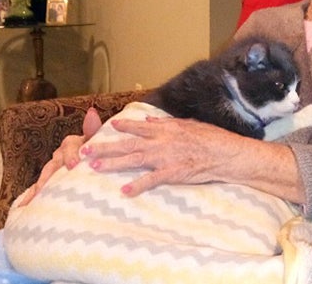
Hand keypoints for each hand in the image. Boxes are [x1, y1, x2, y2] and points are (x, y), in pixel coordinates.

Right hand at [17, 107, 101, 205]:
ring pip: (45, 176)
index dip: (70, 155)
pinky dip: (30, 196)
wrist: (94, 159)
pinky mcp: (50, 180)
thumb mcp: (98, 140)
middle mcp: (61, 154)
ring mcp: (54, 167)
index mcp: (73, 144)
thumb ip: (93, 129)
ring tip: (33, 199)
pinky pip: (39, 187)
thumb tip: (92, 112)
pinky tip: (23, 206)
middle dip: (51, 175)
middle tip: (50, 187)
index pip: (69, 146)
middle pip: (54, 163)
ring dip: (39, 186)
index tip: (74, 165)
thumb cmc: (97, 149)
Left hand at [83, 117, 304, 202]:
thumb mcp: (188, 125)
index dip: (121, 127)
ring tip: (94, 167)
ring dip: (113, 163)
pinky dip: (138, 185)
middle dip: (104, 148)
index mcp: (166, 129)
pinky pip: (152, 180)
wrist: (227, 153)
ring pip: (133, 160)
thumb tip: (148, 122)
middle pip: (127, 144)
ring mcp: (166, 157)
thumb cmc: (211, 138)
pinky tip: (124, 191)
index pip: (137, 128)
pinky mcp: (173, 173)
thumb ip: (166, 124)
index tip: (106, 127)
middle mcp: (162, 141)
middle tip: (84, 152)